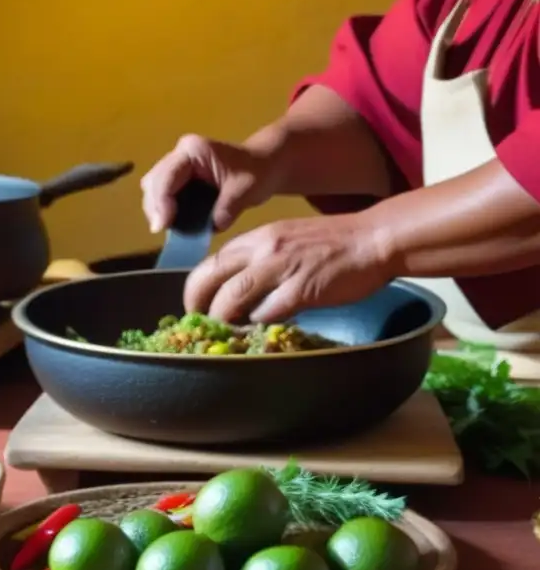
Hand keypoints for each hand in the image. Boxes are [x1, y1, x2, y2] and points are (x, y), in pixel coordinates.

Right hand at [141, 134, 282, 232]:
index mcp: (193, 150)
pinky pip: (162, 194)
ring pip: (153, 188)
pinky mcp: (179, 178)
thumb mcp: (246, 190)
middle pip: (153, 182)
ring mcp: (177, 166)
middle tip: (163, 230)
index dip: (161, 203)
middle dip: (155, 207)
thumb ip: (227, 209)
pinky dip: (163, 210)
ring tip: (167, 228)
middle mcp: (180, 155)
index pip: (167, 177)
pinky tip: (173, 224)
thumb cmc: (258, 172)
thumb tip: (210, 228)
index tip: (163, 227)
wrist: (266, 165)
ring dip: (156, 209)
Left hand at [183, 213, 395, 322]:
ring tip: (226, 331)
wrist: (374, 239)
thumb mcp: (285, 239)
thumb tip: (236, 288)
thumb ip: (258, 260)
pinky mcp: (301, 290)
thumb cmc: (333, 243)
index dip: (197, 287)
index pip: (212, 262)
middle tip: (198, 322)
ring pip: (232, 298)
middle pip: (210, 278)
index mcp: (256, 237)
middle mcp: (262, 249)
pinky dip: (259, 323)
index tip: (196, 305)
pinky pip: (267, 312)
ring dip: (223, 319)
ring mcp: (280, 268)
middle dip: (197, 304)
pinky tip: (262, 329)